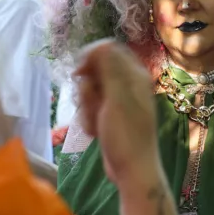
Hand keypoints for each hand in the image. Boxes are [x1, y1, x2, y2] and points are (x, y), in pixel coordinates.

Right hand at [74, 40, 160, 189]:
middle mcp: (127, 85)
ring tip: (97, 124)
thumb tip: (101, 43)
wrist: (132, 171)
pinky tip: (96, 133)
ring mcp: (117, 102)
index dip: (90, 58)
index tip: (79, 73)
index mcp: (134, 76)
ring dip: (86, 108)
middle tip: (93, 106)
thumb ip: (110, 69)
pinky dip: (89, 120)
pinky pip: (90, 108)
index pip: (107, 50)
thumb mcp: (117, 99)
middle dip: (87, 90)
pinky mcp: (108, 116)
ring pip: (89, 91)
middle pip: (94, 71)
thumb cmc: (127, 136)